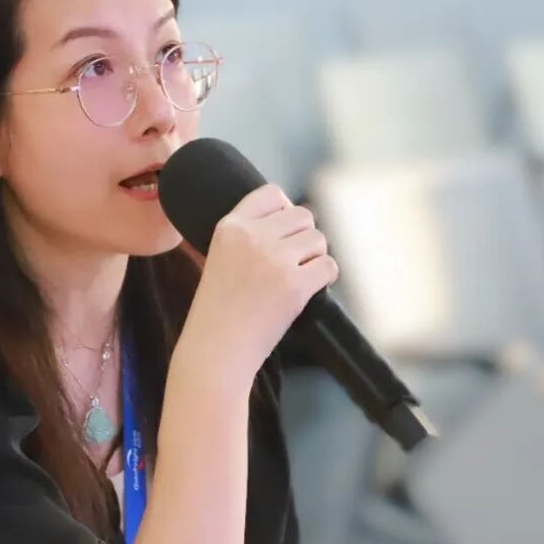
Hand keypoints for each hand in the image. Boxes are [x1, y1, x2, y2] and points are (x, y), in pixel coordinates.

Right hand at [175, 184, 338, 391]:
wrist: (216, 349)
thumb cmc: (215, 310)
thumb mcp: (215, 258)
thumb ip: (243, 237)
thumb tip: (284, 219)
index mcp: (229, 226)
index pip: (272, 194)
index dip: (285, 210)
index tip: (283, 230)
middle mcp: (253, 237)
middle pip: (303, 215)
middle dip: (303, 237)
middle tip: (293, 260)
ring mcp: (275, 260)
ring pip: (319, 239)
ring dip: (314, 257)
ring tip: (297, 277)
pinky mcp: (295, 286)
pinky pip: (328, 266)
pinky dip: (324, 277)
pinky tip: (308, 289)